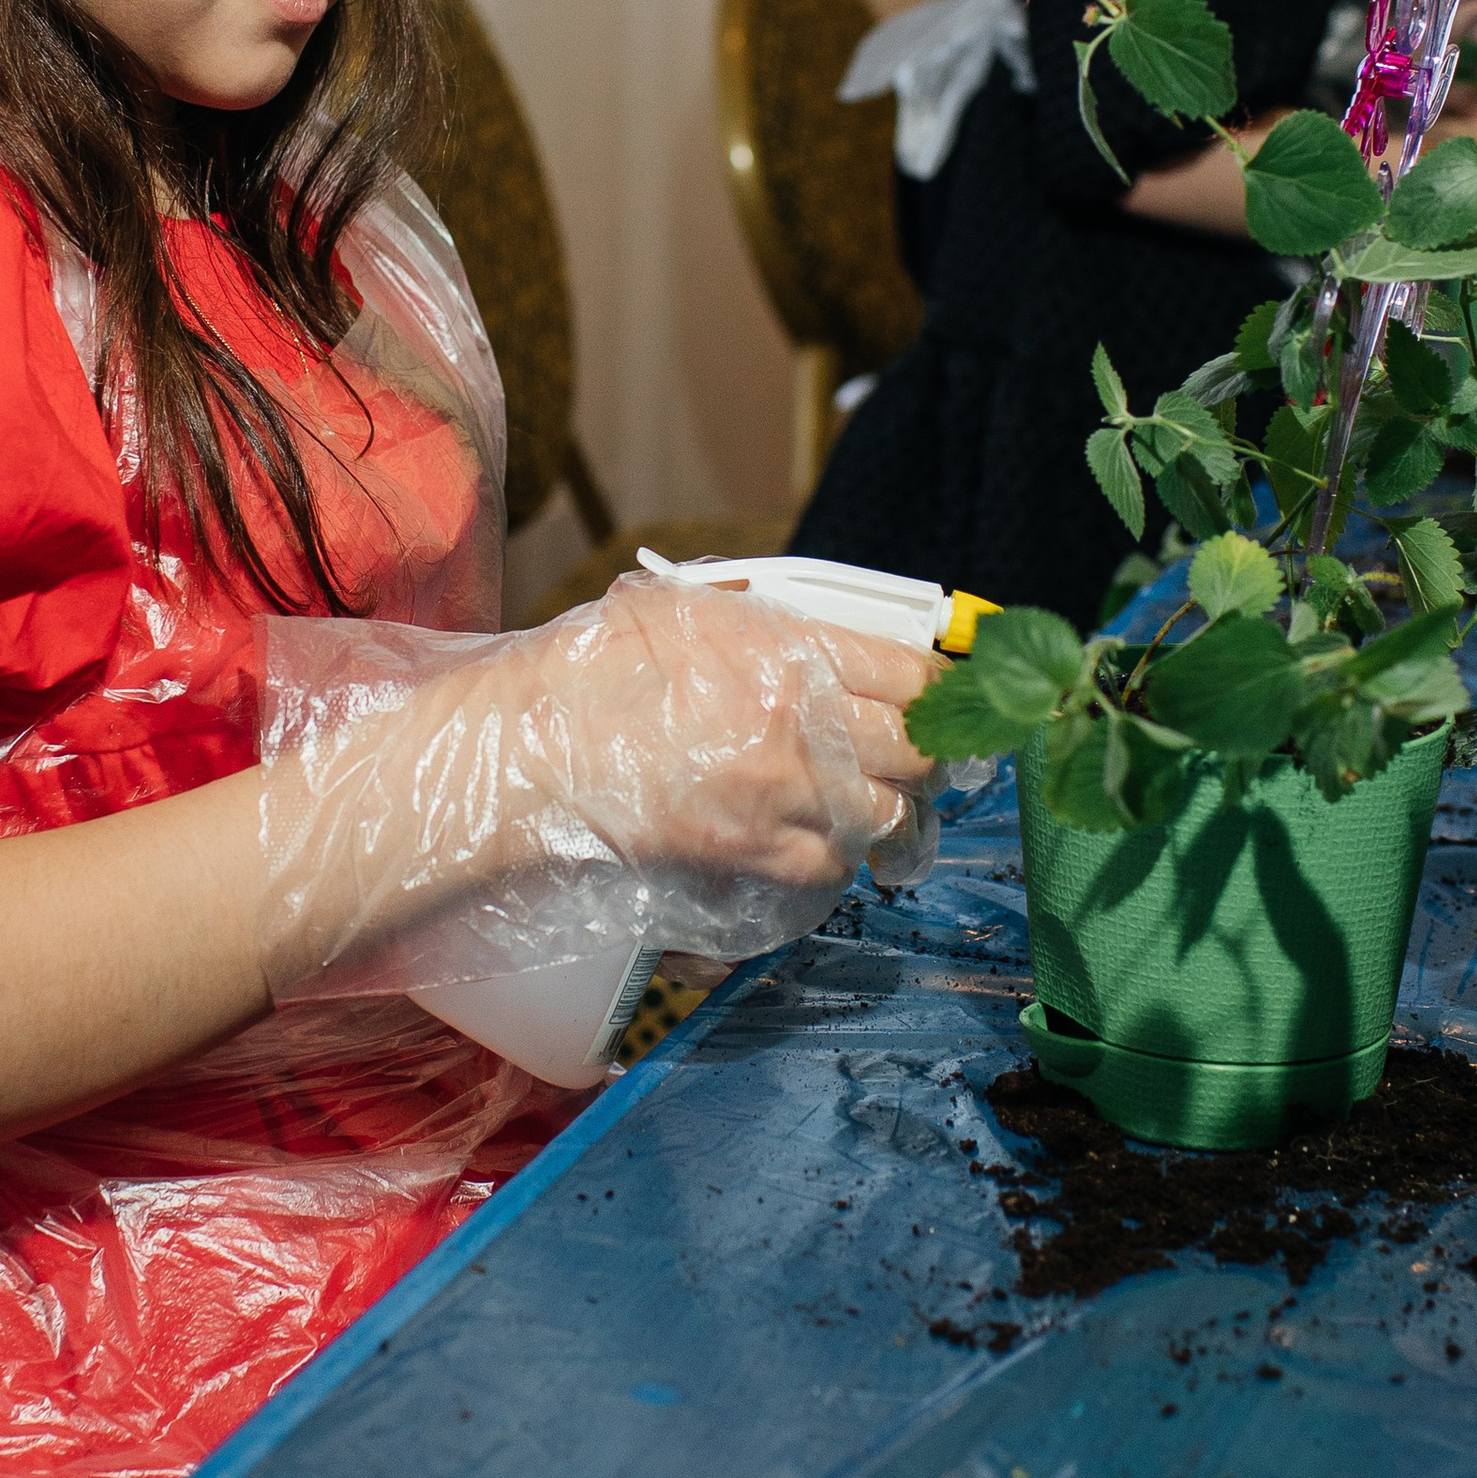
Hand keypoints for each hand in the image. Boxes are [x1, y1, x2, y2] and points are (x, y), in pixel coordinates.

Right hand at [511, 582, 940, 892]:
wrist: (529, 745)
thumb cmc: (593, 668)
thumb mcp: (691, 610)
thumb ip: (775, 625)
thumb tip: (841, 647)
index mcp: (790, 649)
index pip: (913, 674)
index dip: (942, 692)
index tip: (946, 702)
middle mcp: (800, 723)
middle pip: (916, 751)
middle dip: (925, 757)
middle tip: (921, 760)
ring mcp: (779, 795)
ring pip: (885, 816)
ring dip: (887, 813)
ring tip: (875, 808)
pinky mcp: (751, 853)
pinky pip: (830, 866)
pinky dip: (835, 858)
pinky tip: (818, 842)